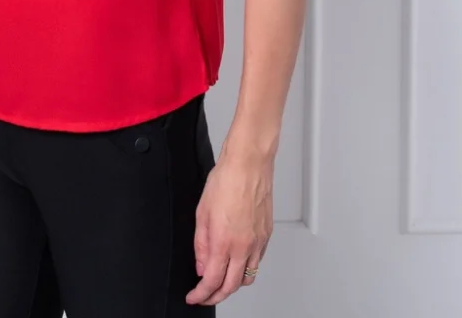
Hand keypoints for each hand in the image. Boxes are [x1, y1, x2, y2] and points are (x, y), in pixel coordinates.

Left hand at [186, 146, 273, 305]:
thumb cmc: (226, 180)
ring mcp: (258, 242)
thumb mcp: (202, 212)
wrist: (249, 164)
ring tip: (220, 281)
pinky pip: (257, 262)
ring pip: (247, 278)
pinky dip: (246, 269)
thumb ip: (201, 243)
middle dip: (216, 296)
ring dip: (233, 285)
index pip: (212, 281)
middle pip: (231, 286)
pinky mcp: (267, 235)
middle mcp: (244, 246)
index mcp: (224, 241)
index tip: (194, 297)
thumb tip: (201, 265)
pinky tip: (237, 262)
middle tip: (205, 295)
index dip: (201, 294)